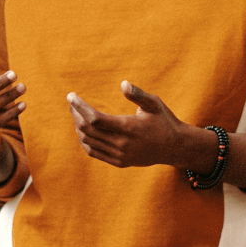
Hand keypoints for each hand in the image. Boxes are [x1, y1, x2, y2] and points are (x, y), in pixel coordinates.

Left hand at [67, 82, 209, 169]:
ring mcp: (119, 156)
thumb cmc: (164, 121)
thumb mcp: (154, 104)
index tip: (71, 96)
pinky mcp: (119, 162)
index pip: (95, 118)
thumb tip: (123, 84)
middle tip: (72, 103)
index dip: (80, 107)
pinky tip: (83, 130)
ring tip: (77, 114)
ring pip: (88, 142)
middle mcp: (122, 144)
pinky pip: (94, 152)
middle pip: (87, 129)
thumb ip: (138, 94)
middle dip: (75, 114)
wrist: (174, 147)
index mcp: (129, 128)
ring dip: (78, 127)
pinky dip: (85, 141)